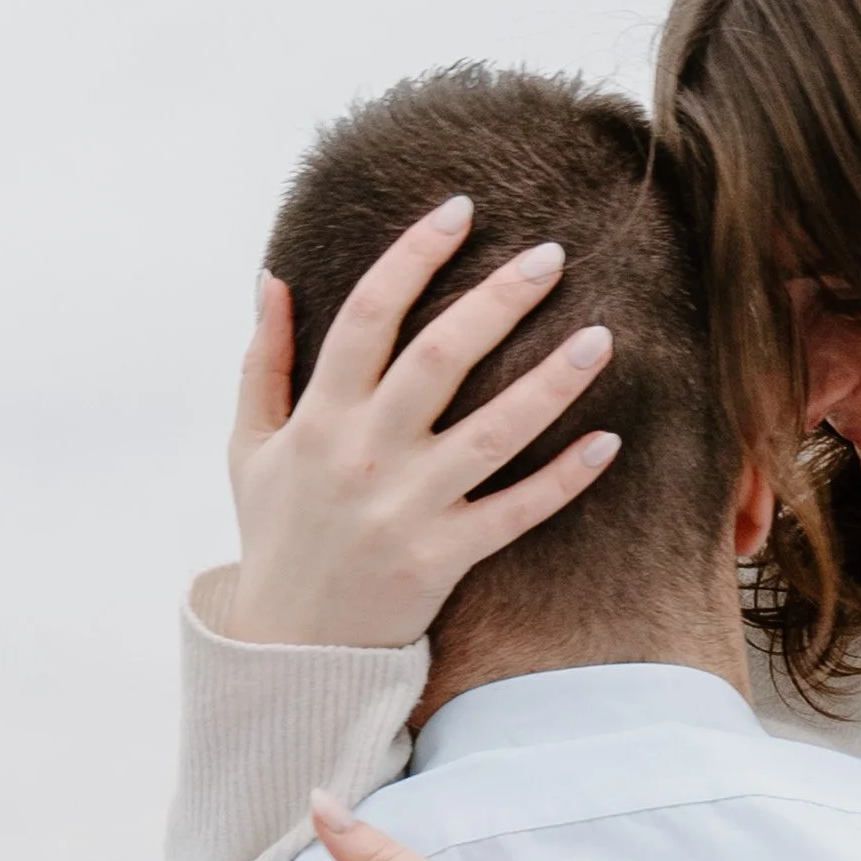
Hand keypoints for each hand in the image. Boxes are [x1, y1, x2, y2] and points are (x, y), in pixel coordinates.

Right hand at [223, 195, 620, 645]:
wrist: (288, 650)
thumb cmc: (277, 534)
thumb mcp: (249, 446)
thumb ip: (263, 361)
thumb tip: (273, 278)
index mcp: (319, 417)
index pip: (368, 316)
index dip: (414, 257)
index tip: (459, 211)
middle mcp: (364, 454)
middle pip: (438, 358)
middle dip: (498, 300)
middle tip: (551, 254)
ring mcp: (407, 509)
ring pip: (493, 432)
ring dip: (550, 382)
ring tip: (602, 336)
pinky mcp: (443, 559)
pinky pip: (516, 511)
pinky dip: (563, 479)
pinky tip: (610, 441)